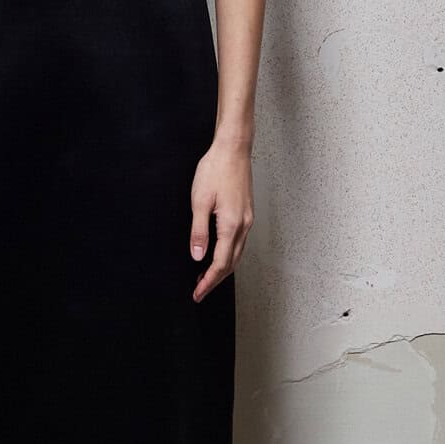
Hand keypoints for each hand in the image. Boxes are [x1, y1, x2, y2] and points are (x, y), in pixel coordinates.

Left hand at [190, 136, 252, 300]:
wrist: (233, 149)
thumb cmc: (215, 170)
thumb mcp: (199, 201)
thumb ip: (198, 232)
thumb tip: (197, 256)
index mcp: (231, 225)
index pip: (219, 263)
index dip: (207, 282)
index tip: (197, 293)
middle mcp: (243, 226)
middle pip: (231, 263)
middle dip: (215, 280)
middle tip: (199, 292)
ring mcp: (247, 220)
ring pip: (237, 254)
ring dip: (222, 269)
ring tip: (205, 278)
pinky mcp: (246, 214)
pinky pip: (239, 243)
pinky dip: (229, 255)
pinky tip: (218, 255)